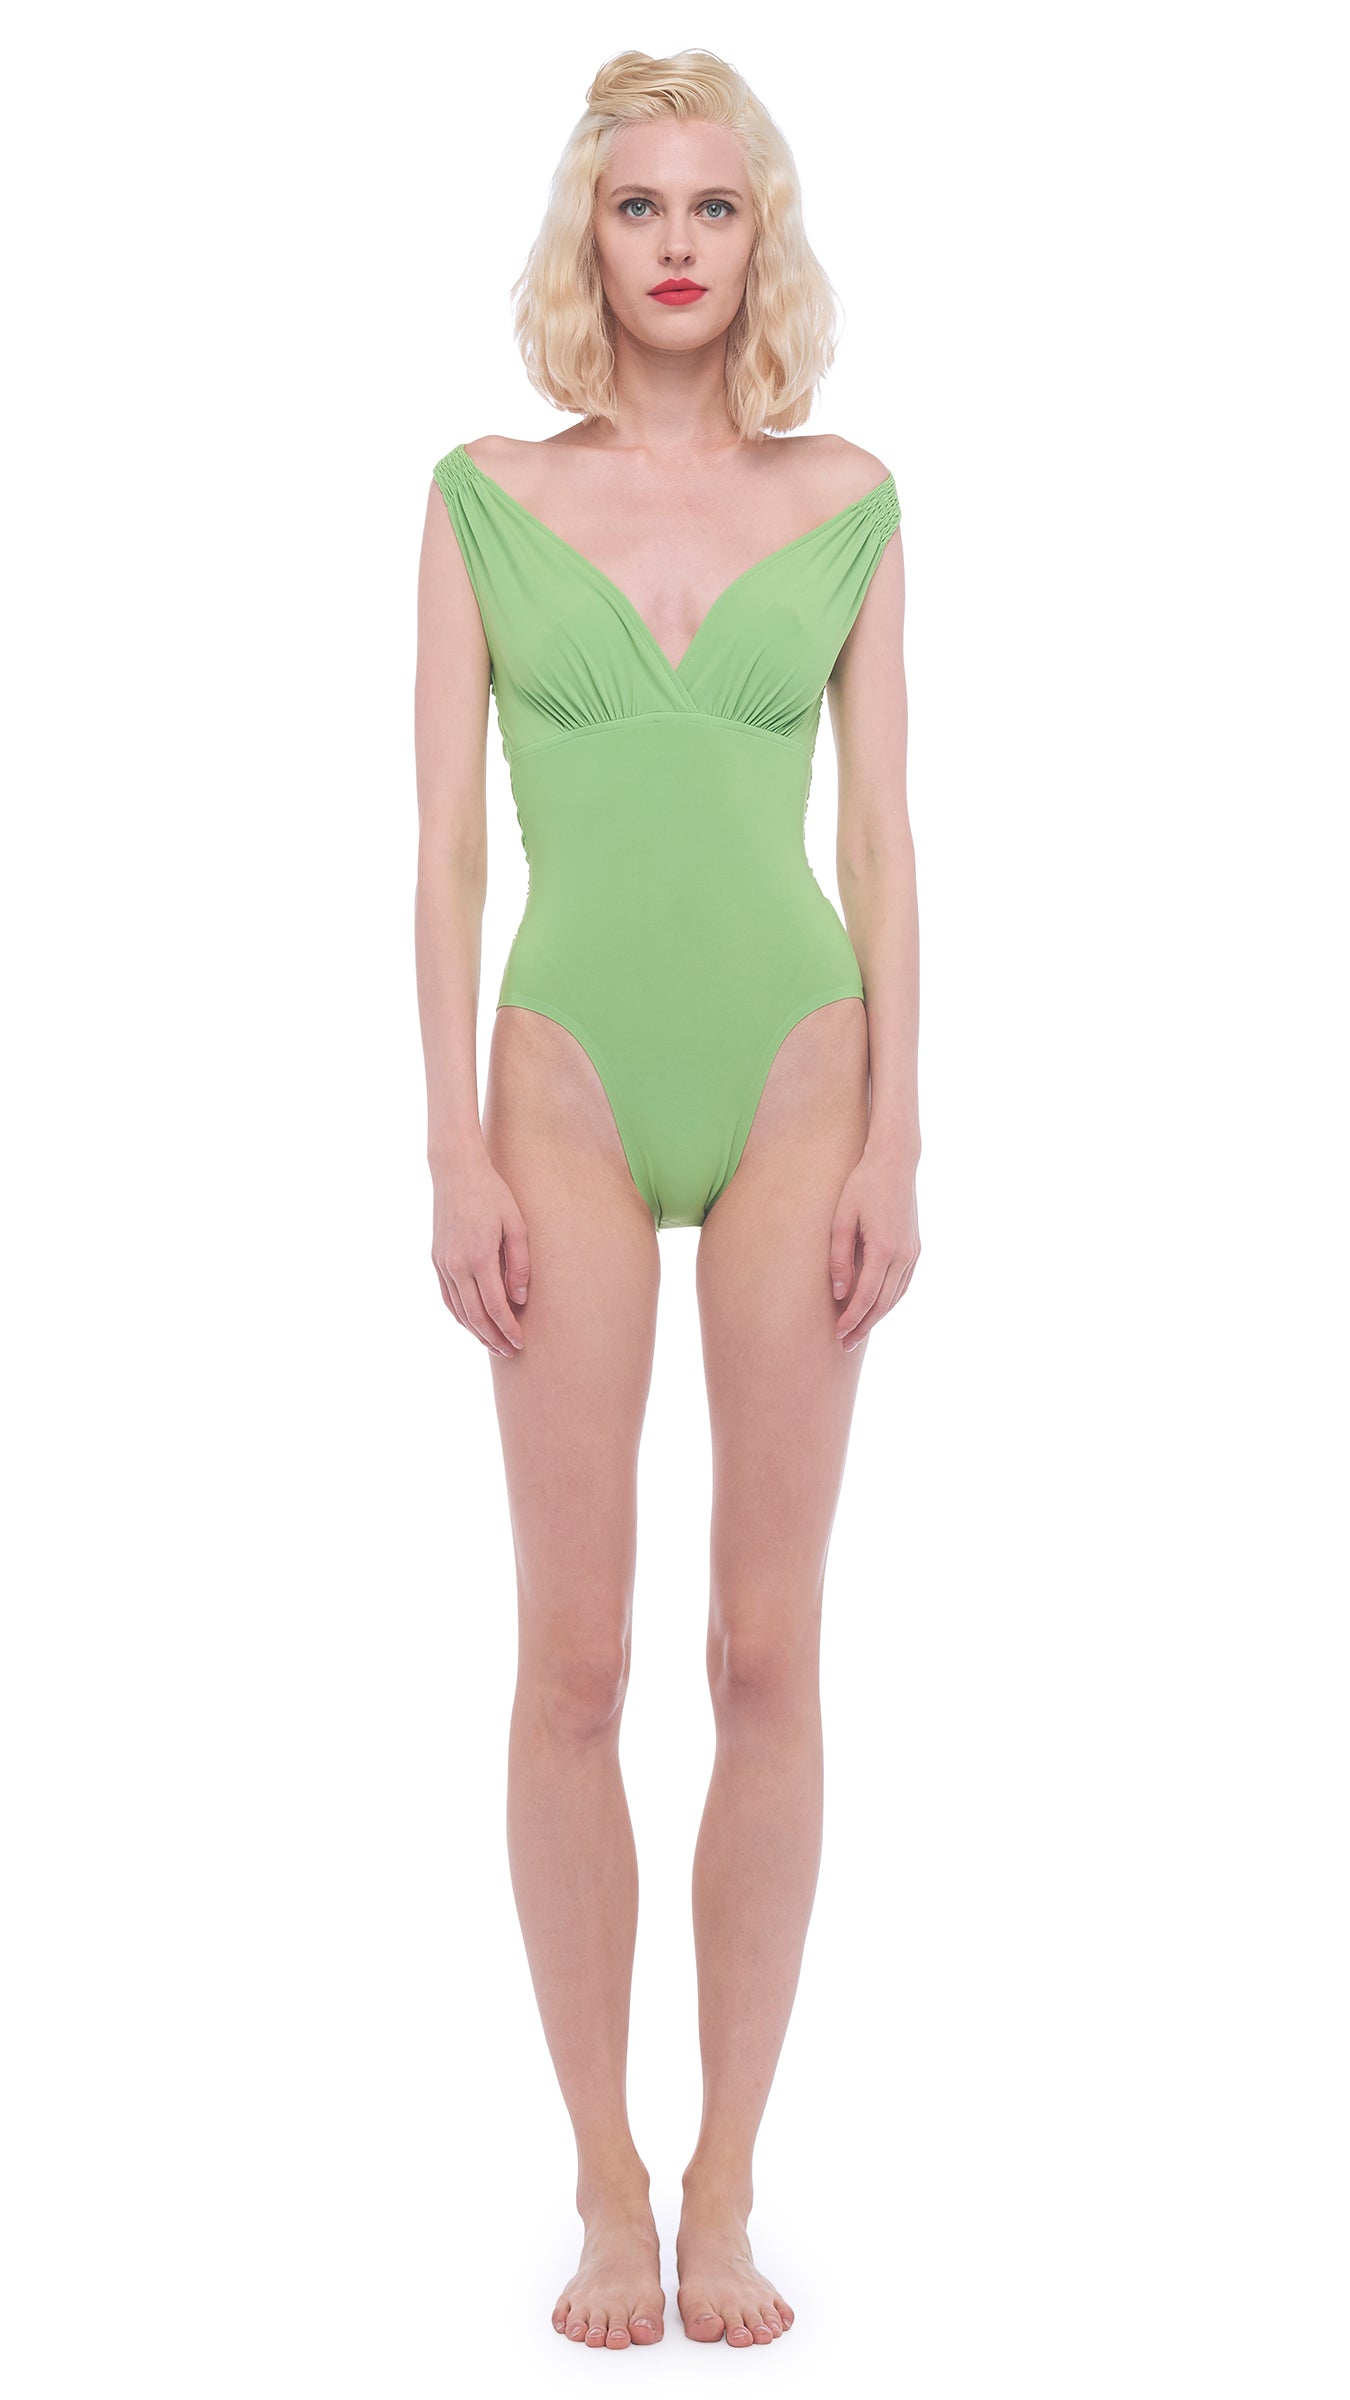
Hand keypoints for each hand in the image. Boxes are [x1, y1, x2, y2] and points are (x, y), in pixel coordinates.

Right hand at [431, 1151, 530, 1358]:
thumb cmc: (492, 1194)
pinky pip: (447, 1297)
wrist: (455, 1171)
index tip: (520, 1342)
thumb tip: (519, 1299)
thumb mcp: (516, 1225)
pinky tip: (472, 1323)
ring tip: (493, 1344)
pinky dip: (460, 1315)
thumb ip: (520, 1264)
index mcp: (479, 1257)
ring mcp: (442, 1263)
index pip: (494, 1307)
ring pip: (458, 1310)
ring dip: (475, 1331)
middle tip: (510, 1352)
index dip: (508, 1328)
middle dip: (493, 1337)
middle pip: (475, 1315)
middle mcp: (456, 1265)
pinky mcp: (436, 1259)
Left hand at [828, 1152, 919, 1351]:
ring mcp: (913, 1252)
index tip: (838, 1333)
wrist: (895, 1163)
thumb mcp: (841, 1219)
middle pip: (883, 1303)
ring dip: (878, 1317)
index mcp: (883, 1247)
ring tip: (859, 1332)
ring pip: (896, 1296)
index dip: (851, 1318)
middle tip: (846, 1344)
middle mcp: (903, 1254)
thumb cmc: (862, 1186)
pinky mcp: (916, 1248)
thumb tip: (837, 1292)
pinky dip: (890, 1301)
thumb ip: (839, 1257)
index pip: (866, 1296)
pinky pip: (903, 1284)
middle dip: (864, 1326)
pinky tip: (877, 1309)